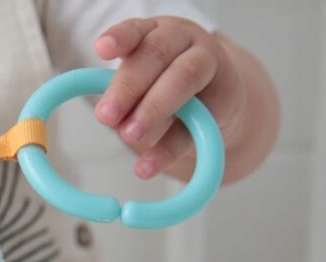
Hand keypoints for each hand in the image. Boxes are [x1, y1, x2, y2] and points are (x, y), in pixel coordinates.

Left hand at [93, 16, 245, 179]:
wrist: (218, 101)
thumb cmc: (166, 85)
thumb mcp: (141, 85)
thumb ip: (126, 98)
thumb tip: (111, 120)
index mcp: (154, 32)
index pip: (136, 30)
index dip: (120, 38)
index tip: (101, 50)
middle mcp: (183, 40)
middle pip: (156, 54)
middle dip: (128, 86)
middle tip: (106, 116)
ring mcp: (208, 64)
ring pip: (184, 77)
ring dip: (154, 107)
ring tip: (129, 135)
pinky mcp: (224, 99)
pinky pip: (195, 123)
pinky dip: (167, 149)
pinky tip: (146, 167)